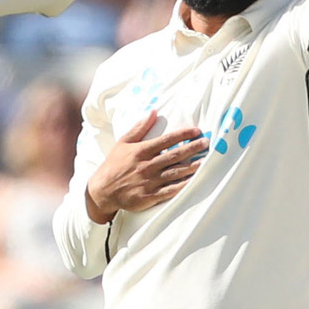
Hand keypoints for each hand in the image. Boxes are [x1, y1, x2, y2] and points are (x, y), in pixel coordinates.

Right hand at [85, 110, 208, 223]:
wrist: (102, 191)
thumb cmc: (113, 164)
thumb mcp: (123, 142)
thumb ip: (139, 128)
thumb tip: (154, 112)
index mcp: (141, 151)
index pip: (166, 140)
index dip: (183, 134)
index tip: (196, 131)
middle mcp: (147, 166)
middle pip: (174, 155)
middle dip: (192, 148)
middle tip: (206, 143)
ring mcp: (149, 182)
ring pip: (175, 173)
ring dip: (192, 167)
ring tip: (206, 161)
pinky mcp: (149, 197)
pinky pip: (170, 191)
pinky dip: (183, 186)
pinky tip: (194, 182)